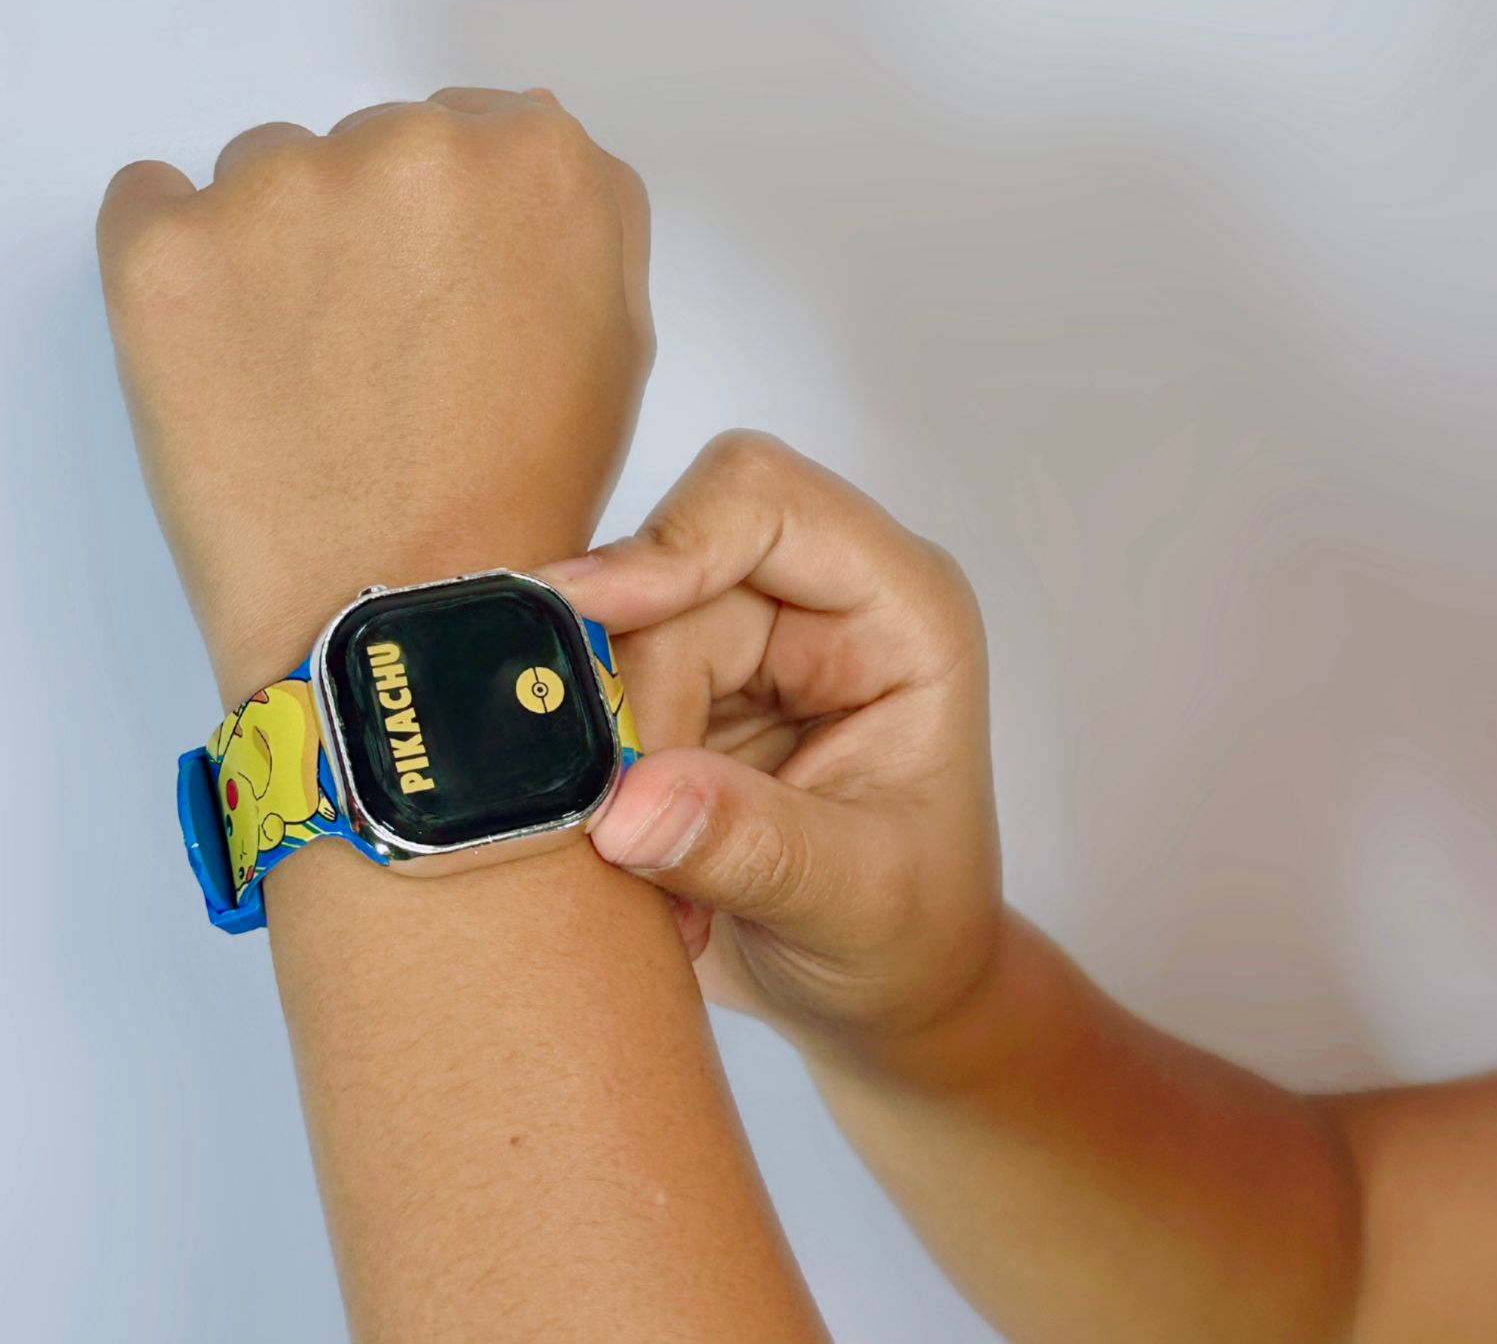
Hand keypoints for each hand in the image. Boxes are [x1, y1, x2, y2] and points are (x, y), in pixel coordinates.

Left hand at [98, 89, 651, 702]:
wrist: (401, 615)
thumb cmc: (519, 493)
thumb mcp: (615, 342)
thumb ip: (580, 215)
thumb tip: (516, 128)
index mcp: (539, 161)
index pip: (484, 132)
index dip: (461, 228)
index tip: (444, 300)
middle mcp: (413, 144)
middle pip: (376, 145)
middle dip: (375, 232)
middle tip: (380, 359)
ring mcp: (279, 188)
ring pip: (270, 176)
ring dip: (282, 250)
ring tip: (306, 379)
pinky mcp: (164, 245)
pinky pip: (153, 203)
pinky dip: (183, 269)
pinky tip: (227, 360)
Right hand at [537, 432, 1000, 1073]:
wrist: (878, 996)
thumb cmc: (912, 935)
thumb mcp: (858, 900)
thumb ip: (753, 846)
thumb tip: (626, 805)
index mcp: (896, 609)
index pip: (763, 500)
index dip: (669, 545)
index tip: (584, 617)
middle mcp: (812, 605)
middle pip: (663, 586)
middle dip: (631, 711)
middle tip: (630, 834)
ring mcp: (738, 646)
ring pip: (607, 647)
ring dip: (607, 763)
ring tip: (656, 880)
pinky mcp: (677, 693)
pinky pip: (588, 699)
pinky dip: (591, 784)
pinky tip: (635, 866)